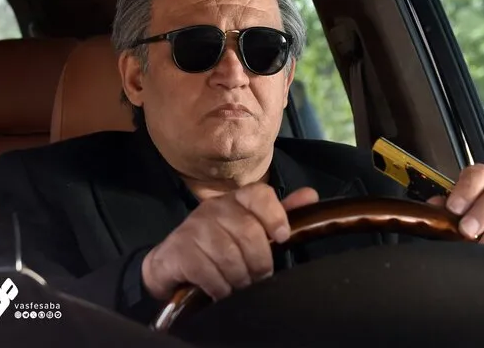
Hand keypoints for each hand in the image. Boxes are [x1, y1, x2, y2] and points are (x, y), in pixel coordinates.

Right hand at [141, 183, 318, 300]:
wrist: (172, 264)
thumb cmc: (219, 246)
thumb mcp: (251, 229)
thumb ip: (279, 215)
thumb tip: (310, 195)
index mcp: (236, 199)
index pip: (259, 194)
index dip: (274, 215)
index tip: (282, 239)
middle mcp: (214, 207)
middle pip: (249, 231)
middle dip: (259, 262)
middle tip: (258, 277)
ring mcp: (193, 226)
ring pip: (229, 255)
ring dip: (239, 278)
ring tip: (238, 285)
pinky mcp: (177, 249)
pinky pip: (207, 272)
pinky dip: (219, 287)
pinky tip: (219, 290)